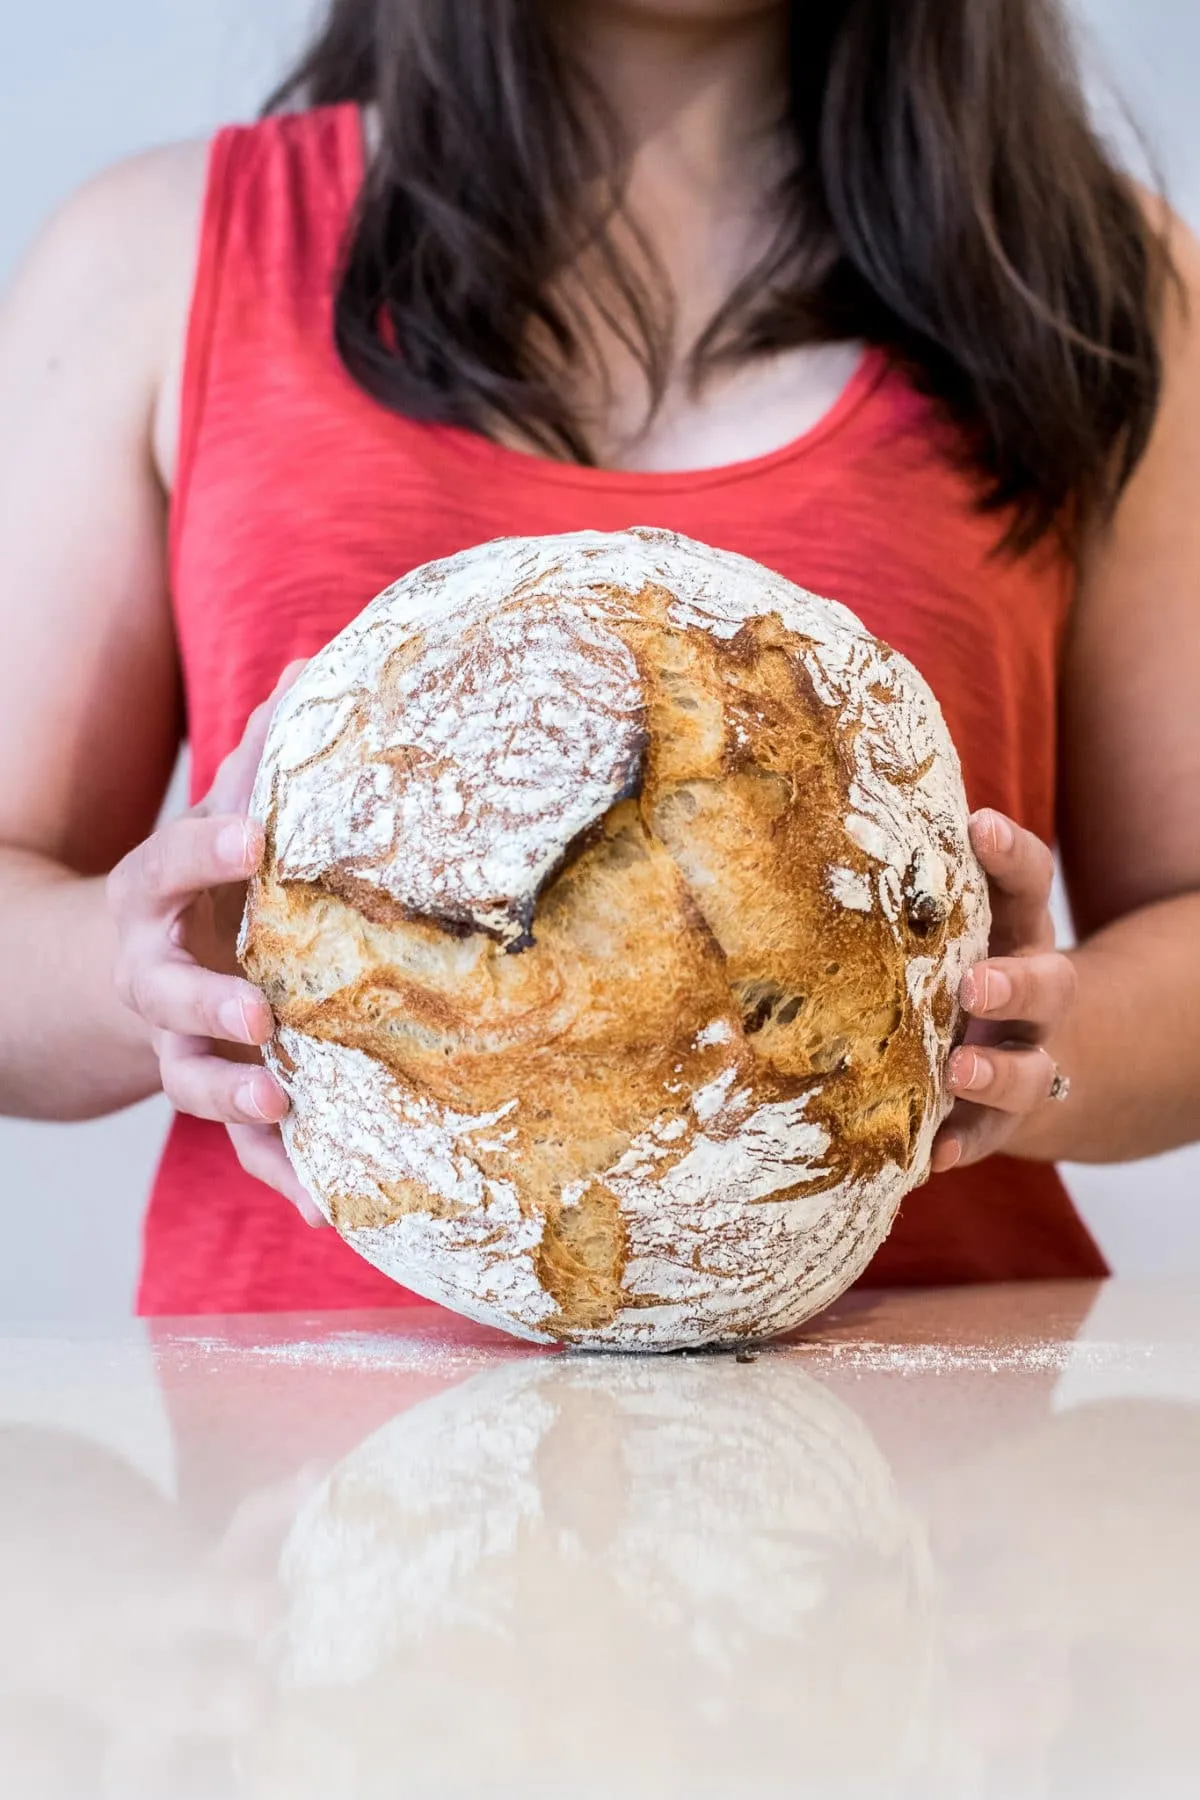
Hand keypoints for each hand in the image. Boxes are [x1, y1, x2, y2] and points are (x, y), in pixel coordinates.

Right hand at [106, 662, 323, 1223]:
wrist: (122, 970)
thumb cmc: (198, 885)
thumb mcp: (218, 818)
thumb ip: (263, 756)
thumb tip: (315, 659)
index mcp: (157, 894)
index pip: (175, 862)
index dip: (210, 848)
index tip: (257, 835)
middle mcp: (157, 976)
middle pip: (170, 995)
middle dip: (209, 1005)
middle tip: (257, 1015)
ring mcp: (179, 1044)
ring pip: (193, 1080)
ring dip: (234, 1103)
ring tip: (280, 1116)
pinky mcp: (214, 1093)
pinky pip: (239, 1145)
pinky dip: (276, 1175)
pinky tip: (323, 1206)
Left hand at [930, 810, 1076, 1172]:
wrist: (998, 1058)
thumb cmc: (942, 972)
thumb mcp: (935, 929)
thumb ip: (895, 896)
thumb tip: (790, 845)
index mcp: (1012, 933)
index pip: (1027, 883)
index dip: (1009, 853)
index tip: (978, 825)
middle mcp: (1030, 996)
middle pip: (1048, 983)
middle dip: (1015, 984)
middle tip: (975, 984)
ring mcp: (1020, 1060)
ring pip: (1029, 1067)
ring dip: (995, 1070)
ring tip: (959, 1069)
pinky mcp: (997, 1119)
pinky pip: (987, 1137)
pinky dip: (961, 1144)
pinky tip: (932, 1155)